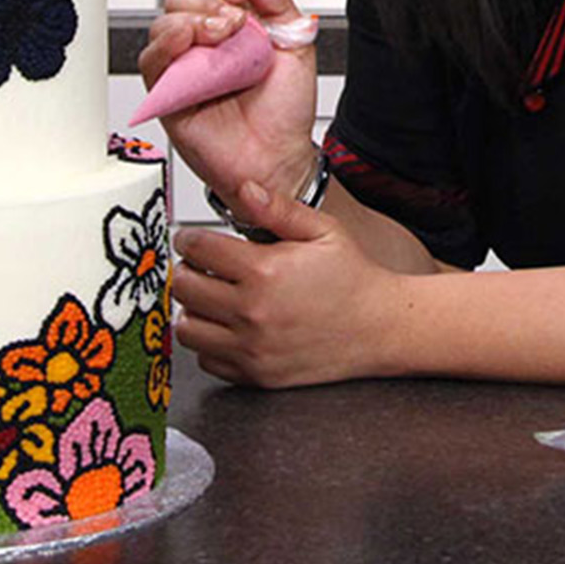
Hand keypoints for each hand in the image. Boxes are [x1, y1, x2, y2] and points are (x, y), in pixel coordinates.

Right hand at [138, 0, 317, 197]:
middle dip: (206, 1)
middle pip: (181, 1)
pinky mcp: (168, 94)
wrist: (279, 159)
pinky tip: (186, 41)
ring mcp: (185, 69)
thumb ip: (278, 3)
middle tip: (233, 20)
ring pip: (162, 26)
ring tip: (219, 34)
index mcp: (234, 29)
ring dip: (189, 20)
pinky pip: (151, 62)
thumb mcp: (296, 46)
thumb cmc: (285, 113)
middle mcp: (205, 46)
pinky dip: (164, 45)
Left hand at [171, 181, 399, 387]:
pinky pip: (207, 359)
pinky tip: (226, 326)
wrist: (381, 327)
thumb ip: (278, 208)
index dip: (189, 238)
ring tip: (209, 297)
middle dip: (185, 270)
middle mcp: (253, 312)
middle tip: (198, 266)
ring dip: (191, 308)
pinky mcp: (256, 374)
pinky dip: (209, 343)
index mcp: (265, 270)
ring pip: (187, 327)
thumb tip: (245, 188)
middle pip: (183, 286)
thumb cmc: (354, 279)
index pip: (197, 248)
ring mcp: (252, 347)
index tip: (192, 239)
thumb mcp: (323, 230)